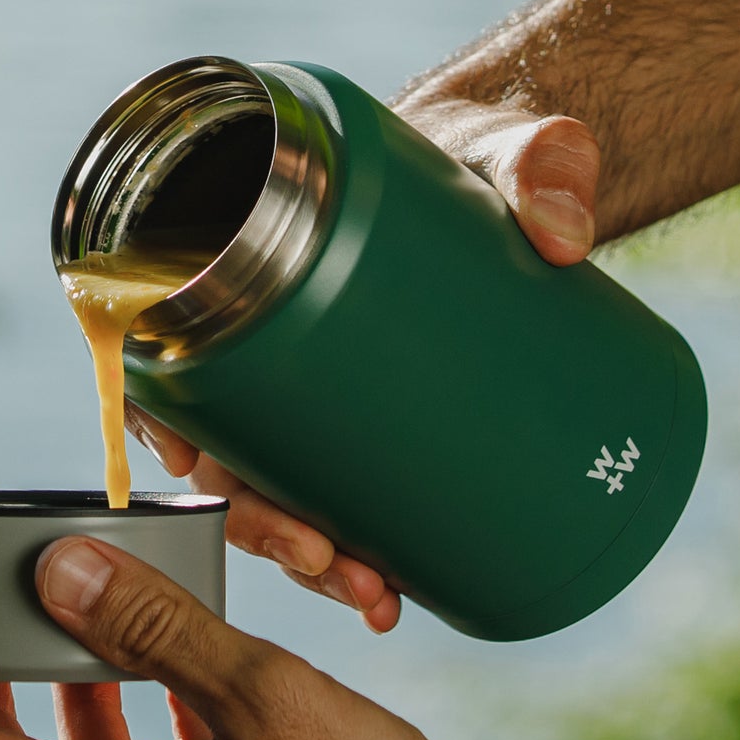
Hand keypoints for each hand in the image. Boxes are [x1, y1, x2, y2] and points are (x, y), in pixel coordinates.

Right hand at [127, 102, 600, 628]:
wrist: (513, 166)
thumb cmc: (474, 147)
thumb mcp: (500, 143)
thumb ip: (538, 163)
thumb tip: (562, 234)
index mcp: (254, 264)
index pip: (179, 354)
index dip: (177, 428)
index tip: (208, 467)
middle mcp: (271, 339)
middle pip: (227, 451)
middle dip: (264, 525)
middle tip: (332, 562)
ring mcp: (319, 385)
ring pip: (279, 489)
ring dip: (307, 559)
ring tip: (375, 595)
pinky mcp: (372, 414)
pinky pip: (338, 491)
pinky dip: (351, 548)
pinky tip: (389, 593)